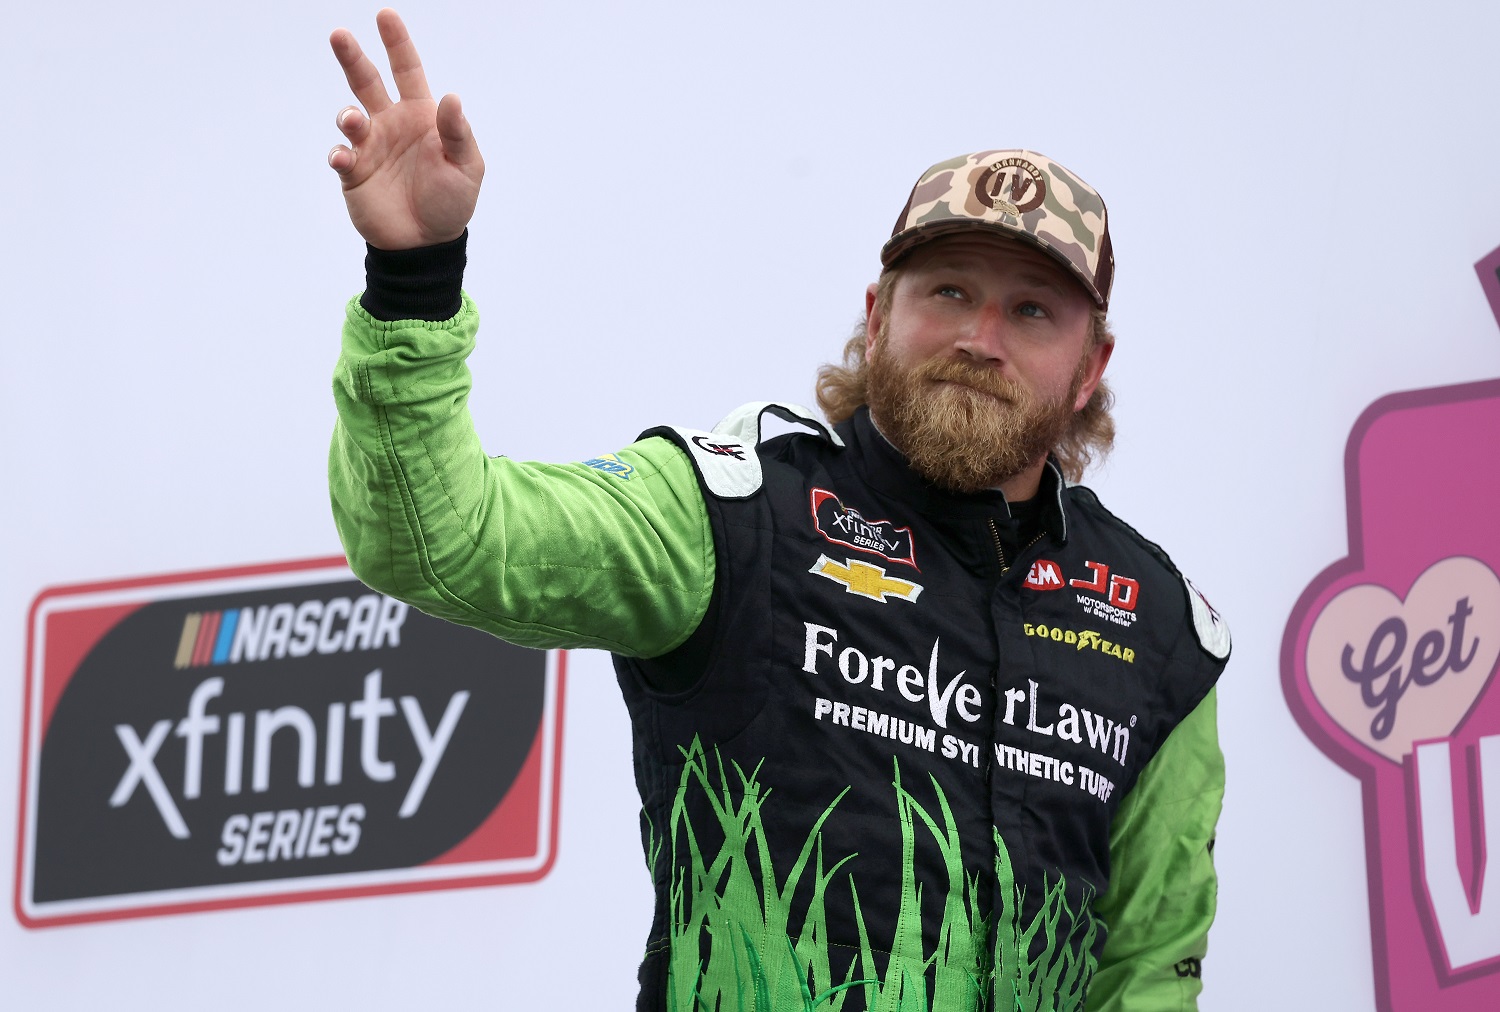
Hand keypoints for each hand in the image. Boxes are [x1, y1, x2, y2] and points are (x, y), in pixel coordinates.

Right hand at [328, 8, 482, 249]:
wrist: (427, 243)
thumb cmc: (451, 202)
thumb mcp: (466, 168)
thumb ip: (457, 134)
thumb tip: (451, 97)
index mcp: (420, 116)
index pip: (406, 71)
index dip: (397, 43)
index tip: (385, 16)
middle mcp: (391, 124)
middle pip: (367, 82)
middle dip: (353, 57)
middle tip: (339, 35)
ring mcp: (370, 147)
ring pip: (350, 117)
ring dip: (348, 115)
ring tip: (353, 121)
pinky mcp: (354, 172)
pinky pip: (341, 155)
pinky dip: (340, 153)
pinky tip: (345, 158)